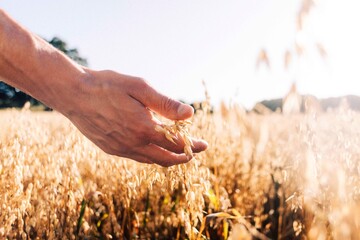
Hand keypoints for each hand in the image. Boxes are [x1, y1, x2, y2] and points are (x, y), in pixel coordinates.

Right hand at [64, 69, 207, 166]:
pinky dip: (150, 155)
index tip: (204, 144)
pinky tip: (152, 146)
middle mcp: (133, 144)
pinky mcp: (110, 149)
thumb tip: (190, 115)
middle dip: (183, 157)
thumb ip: (166, 104)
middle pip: (166, 159)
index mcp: (143, 129)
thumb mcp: (140, 87)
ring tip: (177, 151)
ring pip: (151, 160)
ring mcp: (120, 149)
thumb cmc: (107, 85)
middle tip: (194, 152)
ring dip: (167, 158)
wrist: (73, 93)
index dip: (193, 145)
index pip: (176, 144)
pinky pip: (136, 157)